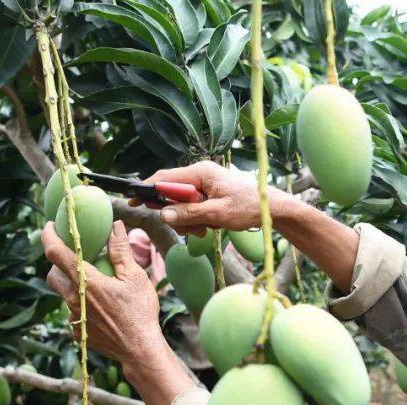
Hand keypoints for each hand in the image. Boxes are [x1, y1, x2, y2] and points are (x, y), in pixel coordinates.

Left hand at [42, 220, 165, 363]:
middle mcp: (74, 299)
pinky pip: (73, 314)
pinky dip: (82, 306)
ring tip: (94, 286)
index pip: (56, 253)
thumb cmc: (140, 312)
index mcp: (86, 281)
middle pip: (52, 275)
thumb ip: (121, 251)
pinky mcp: (78, 332)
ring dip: (73, 286)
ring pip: (63, 295)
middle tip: (74, 258)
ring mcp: (74, 318)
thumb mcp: (134, 277)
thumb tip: (115, 226)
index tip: (49, 227)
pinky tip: (100, 309)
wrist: (139, 350)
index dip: (48, 236)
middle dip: (58, 263)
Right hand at [133, 161, 290, 236]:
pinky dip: (195, 220)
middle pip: (170, 193)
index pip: (165, 177)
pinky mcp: (208, 194)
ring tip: (204, 230)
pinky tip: (208, 227)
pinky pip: (191, 208)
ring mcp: (204, 184)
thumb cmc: (249, 207)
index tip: (135, 202)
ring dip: (187, 220)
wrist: (272, 208)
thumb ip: (190, 214)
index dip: (147, 190)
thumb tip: (164, 215)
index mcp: (200, 172)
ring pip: (180, 204)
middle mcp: (200, 175)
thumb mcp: (218, 214)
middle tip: (189, 229)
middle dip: (174, 214)